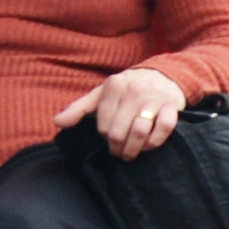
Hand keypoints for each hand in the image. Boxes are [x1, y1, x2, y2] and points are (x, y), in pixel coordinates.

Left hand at [55, 65, 188, 155]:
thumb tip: (57, 122)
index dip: (105, 137)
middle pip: (119, 131)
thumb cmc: (127, 89)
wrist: (164, 75)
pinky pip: (163, 128)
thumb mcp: (101, 94)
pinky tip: (149, 145)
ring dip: (134, 149)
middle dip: (118, 148)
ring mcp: (153, 98)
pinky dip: (155, 141)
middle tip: (119, 152)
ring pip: (139, 131)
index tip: (109, 139)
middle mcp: (133, 90)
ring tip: (131, 153)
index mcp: (113, 86)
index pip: (103, 124)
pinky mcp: (172, 106)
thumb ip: (79, 108)